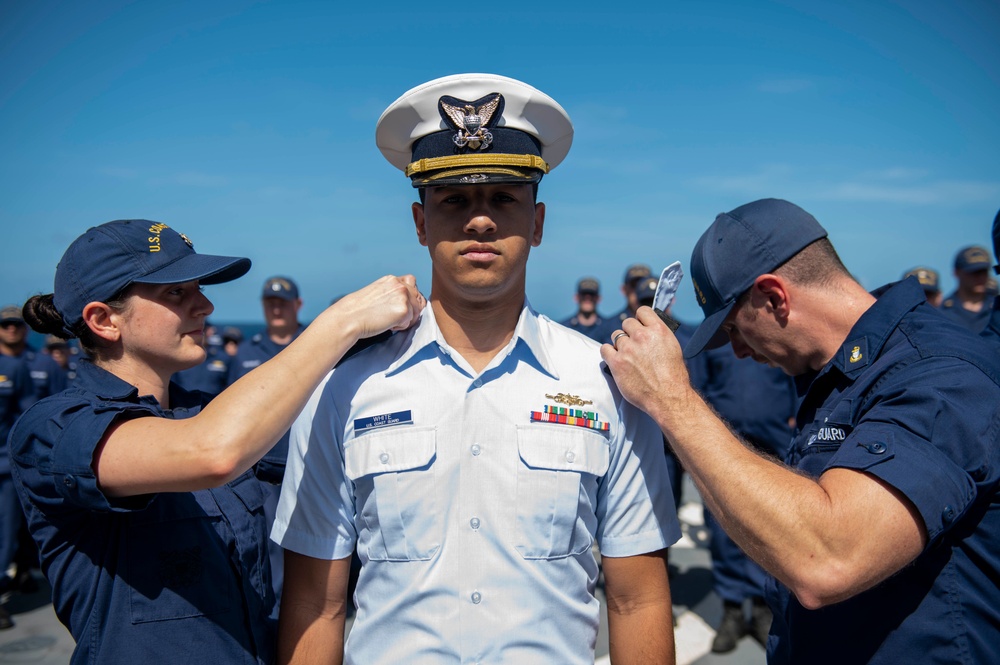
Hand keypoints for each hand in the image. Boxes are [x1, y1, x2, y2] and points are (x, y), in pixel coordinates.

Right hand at [329, 275, 424, 338]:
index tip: (397, 306)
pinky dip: (399, 327)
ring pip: (416, 312)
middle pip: (418, 299)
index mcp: (391, 279)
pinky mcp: (404, 310)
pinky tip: (386, 324)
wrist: (348, 318)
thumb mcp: (377, 292)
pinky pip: (409, 323)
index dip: (408, 297)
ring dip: (404, 319)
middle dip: (410, 310)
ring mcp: (403, 296)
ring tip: (387, 320)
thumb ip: (392, 293)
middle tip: (392, 317)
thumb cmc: (358, 310)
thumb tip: (406, 302)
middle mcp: (399, 284)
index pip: (412, 284)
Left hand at [600, 306, 690, 420]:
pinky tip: (615, 360)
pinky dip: (608, 353)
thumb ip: (658, 335)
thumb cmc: (674, 376)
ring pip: (616, 336)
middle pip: (627, 323)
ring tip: (628, 356)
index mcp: (658, 330)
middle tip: (634, 346)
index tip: (640, 327)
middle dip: (629, 333)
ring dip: (620, 344)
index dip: (640, 320)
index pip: (642, 311)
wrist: (669, 397)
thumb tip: (649, 328)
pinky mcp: (617, 362)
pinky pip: (604, 349)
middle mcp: (642, 336)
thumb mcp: (672, 347)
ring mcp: (628, 349)